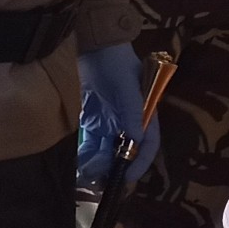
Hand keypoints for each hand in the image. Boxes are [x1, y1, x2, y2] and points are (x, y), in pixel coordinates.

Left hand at [78, 41, 158, 185]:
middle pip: (125, 151)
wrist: (96, 46)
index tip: (128, 177)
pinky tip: (80, 162)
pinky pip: (91, 141)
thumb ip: (131, 112)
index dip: (141, 162)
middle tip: (101, 181)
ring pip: (106, 150)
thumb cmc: (117, 62)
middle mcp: (129, 122)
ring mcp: (111, 121)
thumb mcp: (126, 86)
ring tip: (87, 174)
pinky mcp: (95, 119)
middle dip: (114, 167)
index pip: (148, 144)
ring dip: (98, 163)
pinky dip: (86, 153)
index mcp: (145, 114)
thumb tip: (137, 139)